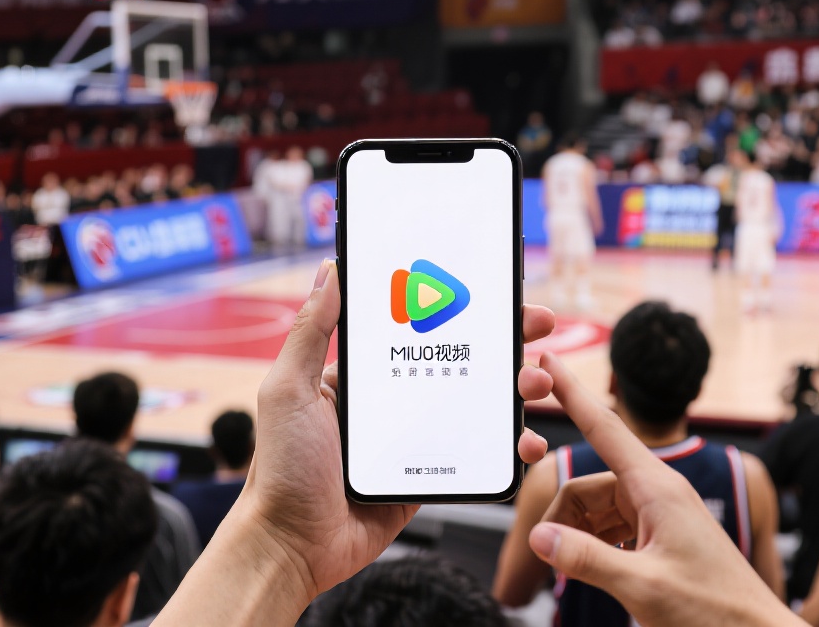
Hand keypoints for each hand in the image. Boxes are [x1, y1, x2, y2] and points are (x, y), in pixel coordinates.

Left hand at [241, 260, 555, 608]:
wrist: (291, 548)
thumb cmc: (280, 470)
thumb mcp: (290, 389)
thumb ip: (311, 331)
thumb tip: (331, 270)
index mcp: (360, 375)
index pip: (417, 327)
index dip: (458, 307)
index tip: (494, 290)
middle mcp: (390, 402)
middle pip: (457, 360)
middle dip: (502, 341)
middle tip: (538, 324)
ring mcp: (411, 440)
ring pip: (474, 406)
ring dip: (513, 389)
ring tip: (537, 381)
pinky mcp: (425, 478)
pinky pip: (473, 456)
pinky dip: (505, 447)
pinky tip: (526, 441)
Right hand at [528, 352, 803, 626]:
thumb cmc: (716, 613)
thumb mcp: (644, 587)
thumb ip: (587, 559)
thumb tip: (540, 537)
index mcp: (657, 488)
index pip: (603, 427)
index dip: (571, 392)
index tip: (548, 360)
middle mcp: (658, 492)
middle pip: (589, 484)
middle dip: (565, 516)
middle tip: (551, 557)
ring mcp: (661, 513)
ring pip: (598, 508)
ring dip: (581, 536)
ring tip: (580, 573)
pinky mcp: (662, 534)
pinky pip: (613, 526)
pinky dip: (597, 545)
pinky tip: (600, 572)